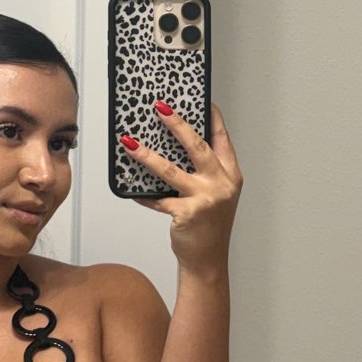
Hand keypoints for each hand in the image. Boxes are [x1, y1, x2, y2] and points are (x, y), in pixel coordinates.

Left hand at [124, 100, 241, 275]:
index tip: (204, 101)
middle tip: (160, 108)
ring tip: (129, 142)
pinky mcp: (187, 213)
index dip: (213, 119)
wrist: (208, 261)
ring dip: (147, 155)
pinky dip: (143, 195)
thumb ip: (206, 173)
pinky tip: (130, 191)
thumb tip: (176, 149)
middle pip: (197, 147)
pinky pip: (158, 199)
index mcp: (231, 176)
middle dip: (177, 124)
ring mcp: (205, 199)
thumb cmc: (210, 227)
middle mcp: (221, 184)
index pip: (222, 140)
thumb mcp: (217, 196)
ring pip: (170, 170)